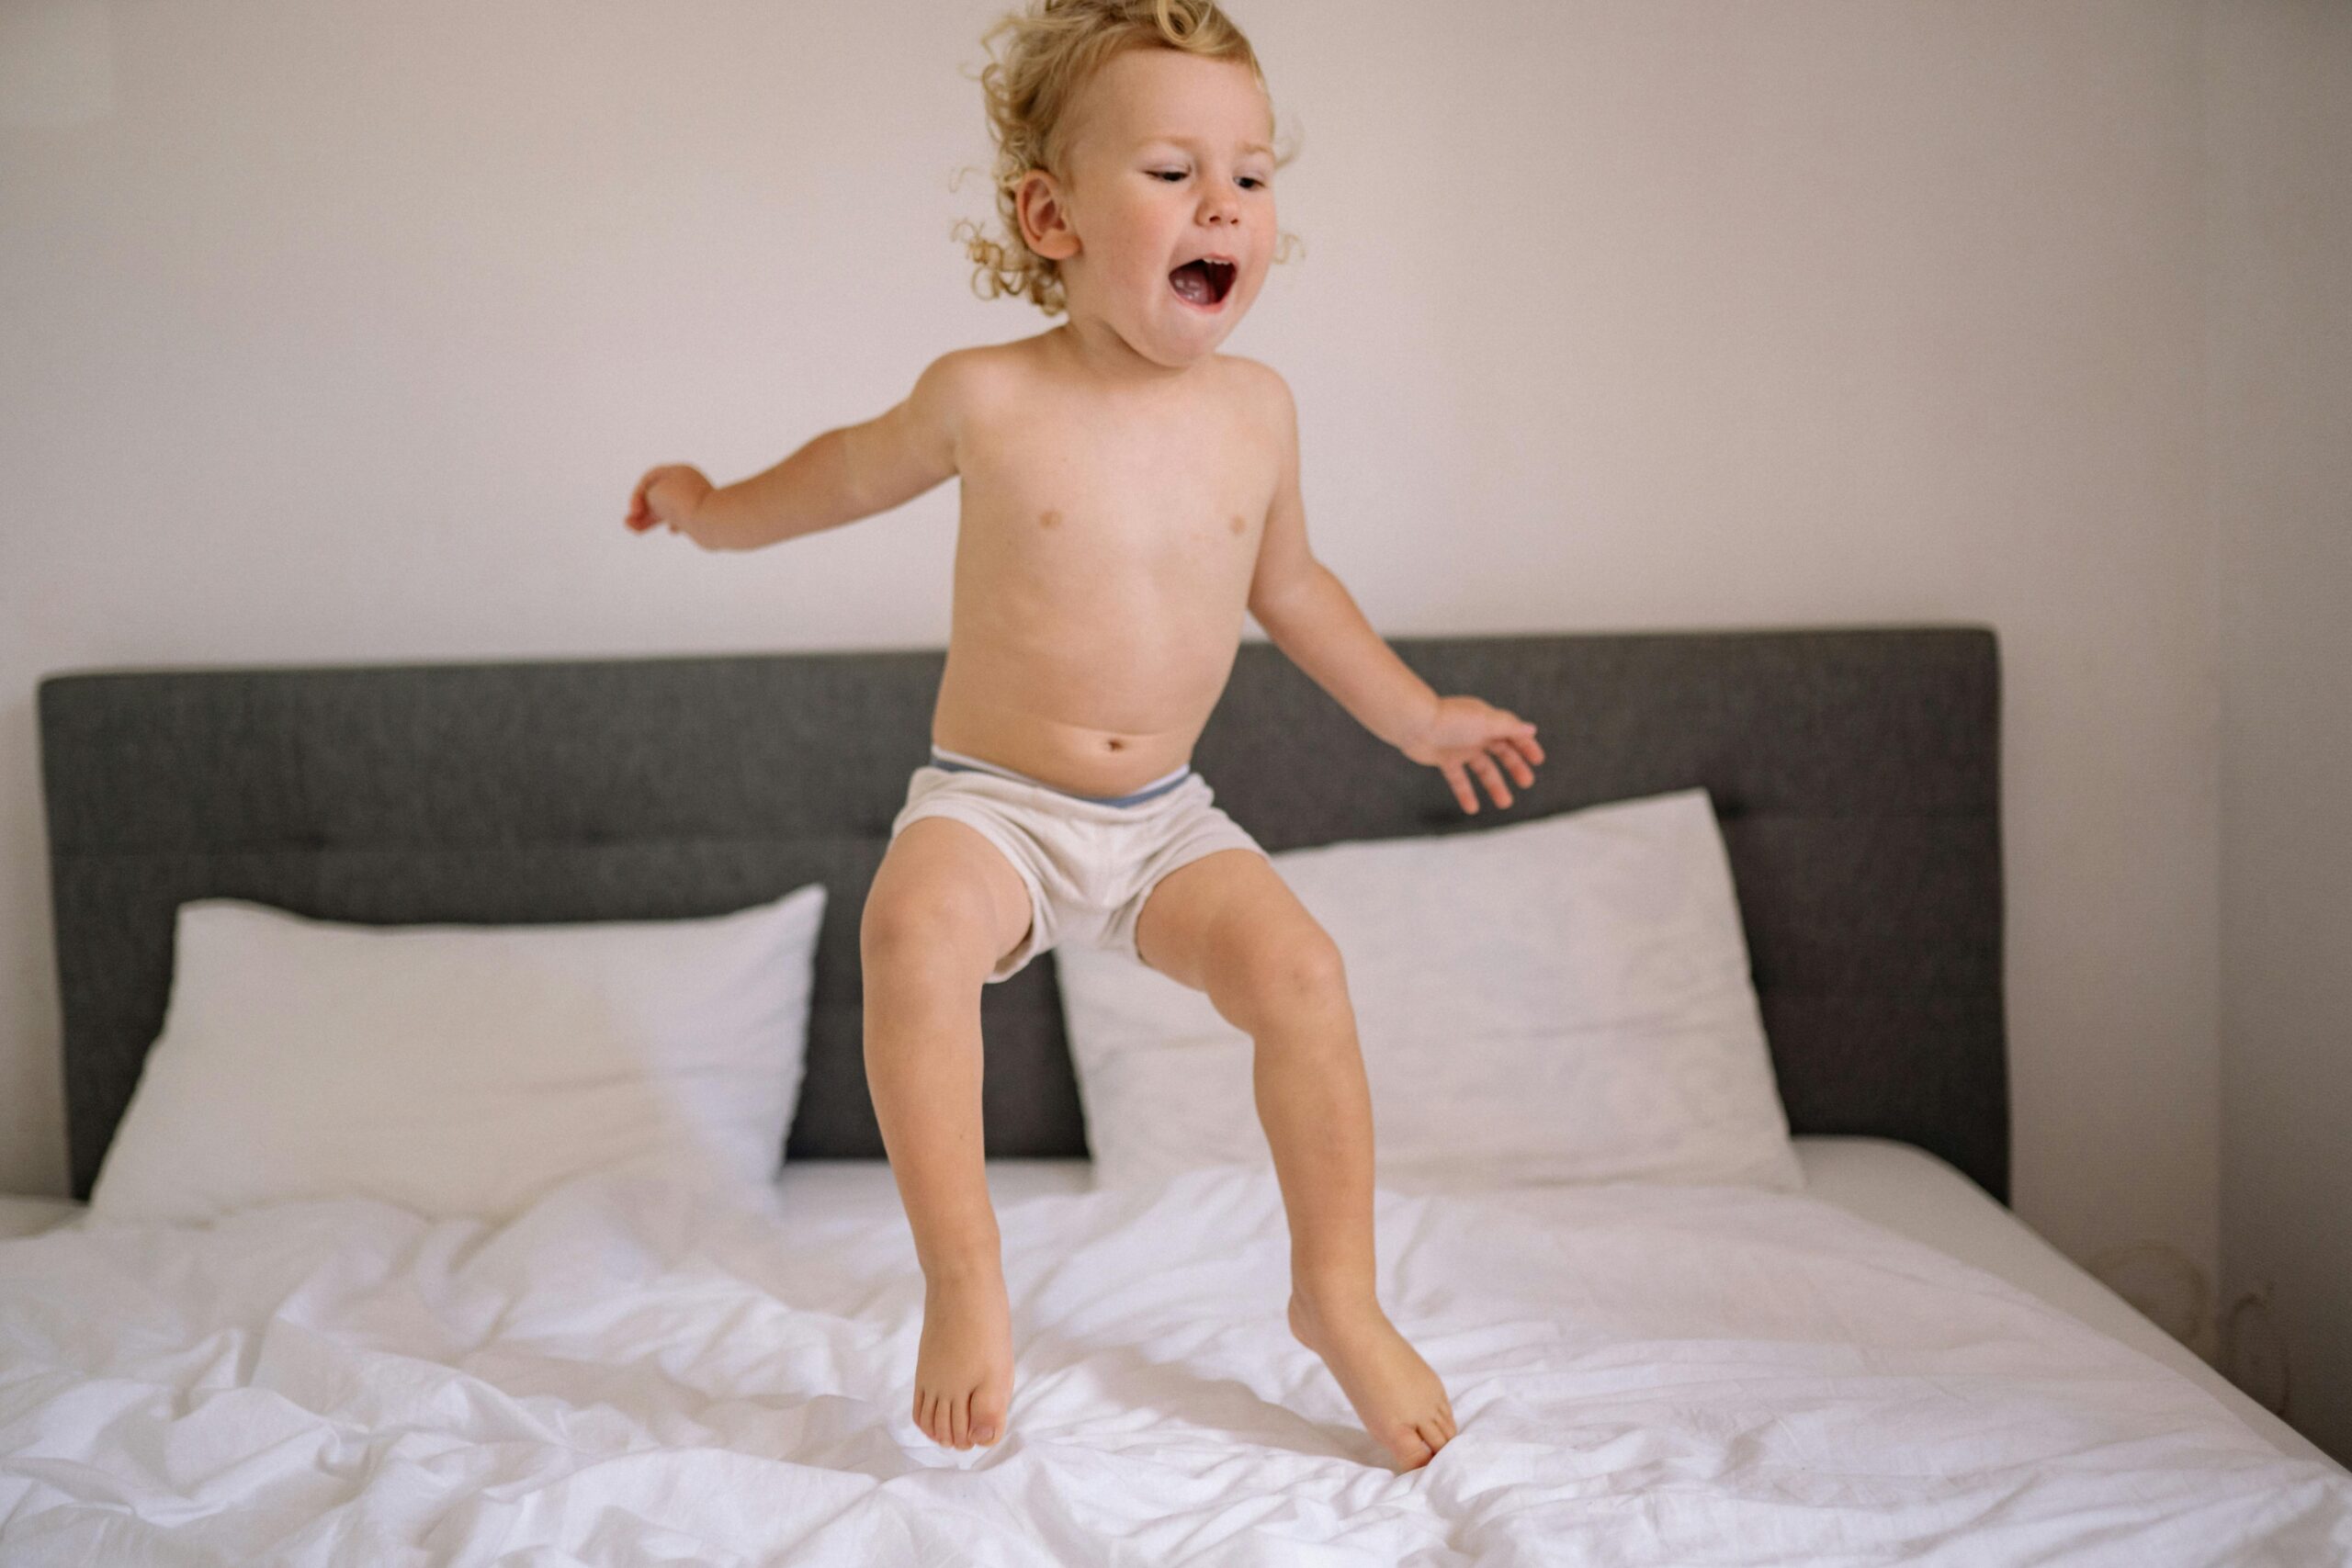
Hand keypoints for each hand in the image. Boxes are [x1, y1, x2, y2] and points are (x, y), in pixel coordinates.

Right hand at [625, 464, 712, 540]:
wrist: (712, 522)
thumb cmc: (682, 504)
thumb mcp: (654, 494)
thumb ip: (648, 498)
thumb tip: (655, 507)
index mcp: (680, 471)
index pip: (651, 478)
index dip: (638, 494)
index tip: (634, 511)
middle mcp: (689, 484)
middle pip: (658, 495)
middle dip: (641, 509)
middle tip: (628, 523)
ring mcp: (696, 501)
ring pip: (668, 509)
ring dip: (650, 519)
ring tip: (634, 529)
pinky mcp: (702, 517)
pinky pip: (682, 519)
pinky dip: (672, 524)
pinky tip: (673, 531)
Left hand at [1399, 695, 1543, 814]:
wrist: (1414, 724)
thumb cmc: (1451, 720)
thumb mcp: (1485, 722)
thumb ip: (1508, 727)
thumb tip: (1531, 730)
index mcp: (1487, 720)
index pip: (1512, 733)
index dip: (1526, 746)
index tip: (1538, 761)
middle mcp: (1475, 733)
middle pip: (1501, 752)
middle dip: (1514, 767)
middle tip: (1526, 783)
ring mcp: (1460, 747)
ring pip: (1483, 769)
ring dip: (1494, 785)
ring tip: (1506, 803)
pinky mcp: (1445, 759)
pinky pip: (1459, 779)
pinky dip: (1466, 793)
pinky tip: (1473, 809)